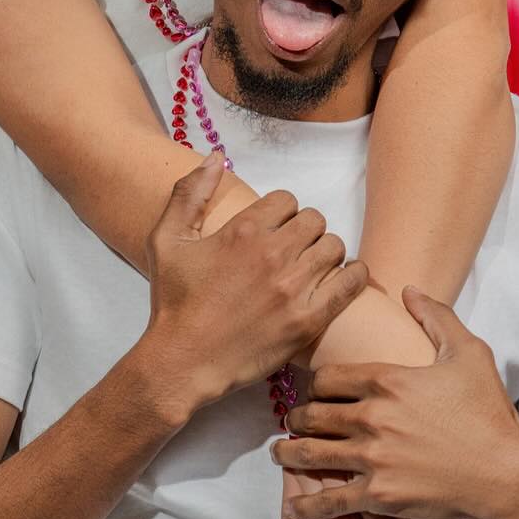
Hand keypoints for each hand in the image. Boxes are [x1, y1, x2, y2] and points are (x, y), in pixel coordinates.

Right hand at [142, 155, 369, 410]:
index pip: (287, 200)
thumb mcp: (167, 240)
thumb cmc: (173, 302)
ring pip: (334, 246)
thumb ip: (189, 192)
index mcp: (243, 231)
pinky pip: (350, 283)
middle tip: (292, 250)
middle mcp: (272, 254)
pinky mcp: (308, 320)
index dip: (282, 212)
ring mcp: (293, 289)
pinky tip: (340, 279)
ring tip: (310, 268)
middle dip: (304, 231)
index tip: (273, 229)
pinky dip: (352, 276)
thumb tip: (216, 156)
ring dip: (324, 253)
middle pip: (314, 220)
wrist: (182, 361)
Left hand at [272, 287, 518, 518]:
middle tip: (290, 422)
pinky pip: (331, 499)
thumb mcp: (469, 352)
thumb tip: (409, 289)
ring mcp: (373, 456)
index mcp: (387, 379)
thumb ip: (436, 317)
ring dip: (290, 454)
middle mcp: (372, 415)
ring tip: (280, 454)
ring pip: (312, 453)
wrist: (509, 472)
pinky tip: (293, 505)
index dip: (312, 384)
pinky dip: (307, 503)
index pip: (327, 377)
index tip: (309, 390)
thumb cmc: (490, 411)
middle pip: (313, 414)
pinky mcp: (380, 495)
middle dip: (296, 418)